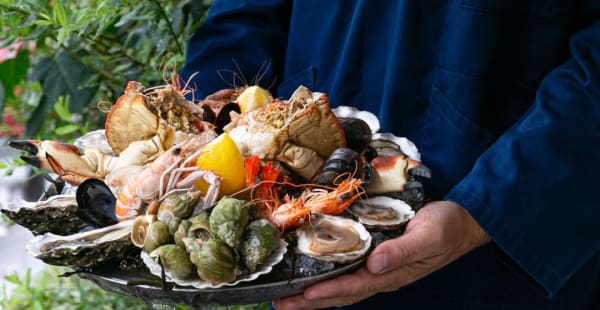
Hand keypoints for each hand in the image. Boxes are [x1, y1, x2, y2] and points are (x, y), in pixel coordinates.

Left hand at [272, 200, 490, 309]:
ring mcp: (379, 267)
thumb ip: (402, 251)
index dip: (329, 291)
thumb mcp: (428, 236)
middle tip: (279, 302)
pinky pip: (348, 270)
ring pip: (341, 284)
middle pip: (340, 292)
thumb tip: (374, 264)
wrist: (462, 221)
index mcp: (392, 273)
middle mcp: (381, 274)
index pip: (354, 286)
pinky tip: (312, 275)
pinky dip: (327, 276)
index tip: (304, 294)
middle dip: (309, 300)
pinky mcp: (377, 255)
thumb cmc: (447, 227)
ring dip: (312, 293)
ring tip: (286, 295)